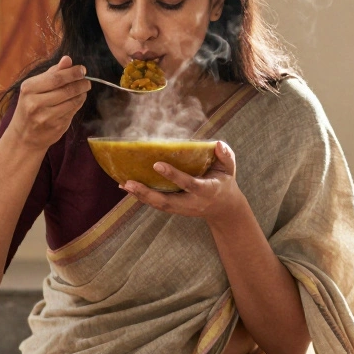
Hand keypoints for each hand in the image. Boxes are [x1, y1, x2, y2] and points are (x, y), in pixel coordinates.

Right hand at [6, 55, 89, 150]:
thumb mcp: (35, 88)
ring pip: (72, 101)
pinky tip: (77, 99)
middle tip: (87, 80)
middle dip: (80, 83)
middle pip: (66, 89)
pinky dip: (78, 104)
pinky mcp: (56, 127)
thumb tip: (67, 59)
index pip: (56, 78)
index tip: (82, 69)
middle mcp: (35, 103)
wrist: (23, 137)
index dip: (72, 73)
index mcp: (29, 89)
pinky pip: (73, 111)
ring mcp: (46, 117)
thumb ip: (52, 73)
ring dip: (82, 93)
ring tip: (83, 89)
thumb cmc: (29, 107)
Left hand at [122, 141, 242, 221]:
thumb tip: (217, 144)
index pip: (189, 184)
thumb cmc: (224, 182)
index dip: (173, 175)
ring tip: (124, 185)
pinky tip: (126, 187)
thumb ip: (226, 156)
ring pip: (159, 205)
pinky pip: (156, 204)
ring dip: (140, 196)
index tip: (157, 165)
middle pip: (167, 202)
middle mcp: (192, 202)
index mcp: (206, 190)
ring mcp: (182, 208)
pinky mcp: (175, 209)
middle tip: (129, 183)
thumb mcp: (230, 169)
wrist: (223, 208)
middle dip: (148, 194)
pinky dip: (141, 197)